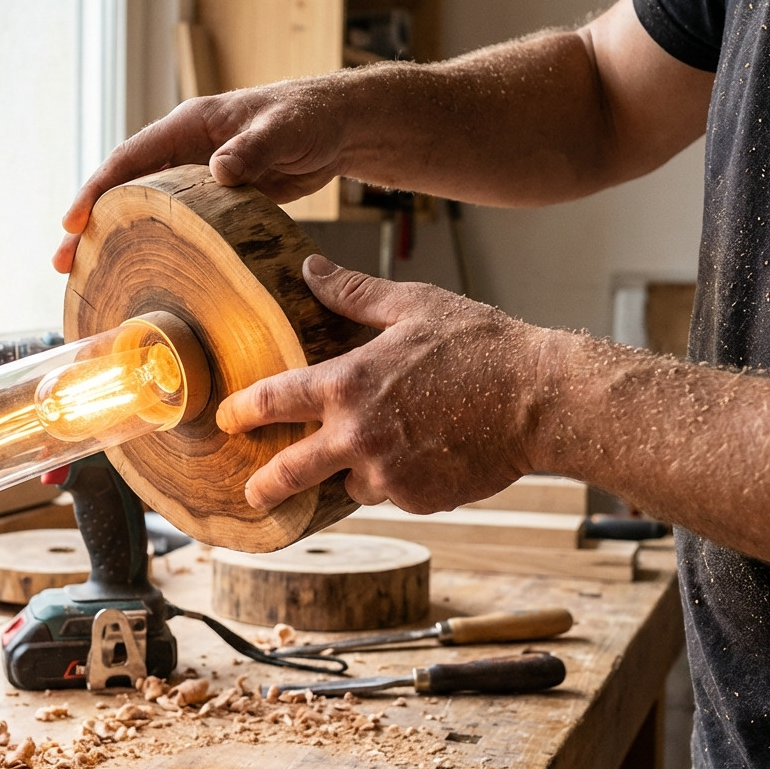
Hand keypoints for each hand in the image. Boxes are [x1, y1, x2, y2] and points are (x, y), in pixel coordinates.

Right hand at [53, 76, 354, 272]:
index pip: (131, 158)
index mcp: (190, 126)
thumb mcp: (283, 131)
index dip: (97, 189)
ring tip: (92, 277)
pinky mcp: (217, 200)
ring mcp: (198, 176)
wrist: (337, 129)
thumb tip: (218, 171)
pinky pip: (178, 224)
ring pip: (148, 210)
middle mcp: (185, 150)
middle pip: (127, 188)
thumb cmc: (309, 117)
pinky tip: (146, 273)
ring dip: (119, 239)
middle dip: (93, 224)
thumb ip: (252, 149)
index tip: (73, 222)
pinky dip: (157, 246)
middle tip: (64, 264)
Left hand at [216, 256, 546, 513]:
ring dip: (354, 472)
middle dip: (264, 484)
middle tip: (252, 492)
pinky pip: (394, 493)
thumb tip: (311, 269)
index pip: (274, 400)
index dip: (242, 410)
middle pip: (290, 472)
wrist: (542, 398)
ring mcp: (388, 473)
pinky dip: (398, 480)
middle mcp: (358, 435)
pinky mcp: (419, 499)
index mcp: (348, 384)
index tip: (227, 419)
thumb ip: (353, 292)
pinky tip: (424, 454)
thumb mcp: (413, 305)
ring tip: (382, 449)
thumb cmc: (479, 344)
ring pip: (350, 484)